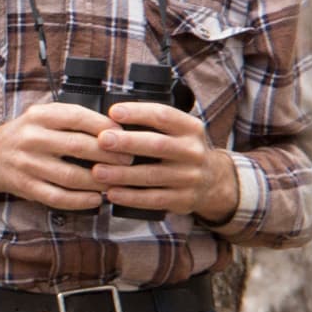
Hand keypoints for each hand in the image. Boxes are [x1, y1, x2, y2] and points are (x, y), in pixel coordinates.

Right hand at [0, 101, 132, 210]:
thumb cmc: (26, 134)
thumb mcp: (44, 116)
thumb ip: (73, 118)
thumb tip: (114, 128)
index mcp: (40, 116)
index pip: (78, 118)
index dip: (105, 127)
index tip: (124, 135)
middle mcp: (32, 138)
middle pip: (79, 147)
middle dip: (109, 155)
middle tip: (128, 160)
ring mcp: (28, 165)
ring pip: (71, 176)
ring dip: (99, 181)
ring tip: (116, 181)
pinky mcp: (26, 187)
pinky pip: (58, 197)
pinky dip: (81, 200)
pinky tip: (96, 199)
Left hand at [96, 101, 239, 222]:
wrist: (214, 181)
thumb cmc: (182, 150)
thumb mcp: (180, 131)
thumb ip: (154, 123)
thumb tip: (110, 116)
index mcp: (190, 128)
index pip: (164, 115)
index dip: (138, 112)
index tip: (113, 112)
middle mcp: (193, 151)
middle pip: (157, 145)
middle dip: (127, 142)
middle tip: (102, 140)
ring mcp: (190, 177)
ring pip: (152, 175)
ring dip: (122, 174)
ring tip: (97, 171)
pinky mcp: (183, 199)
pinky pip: (153, 199)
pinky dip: (131, 197)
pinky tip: (112, 193)